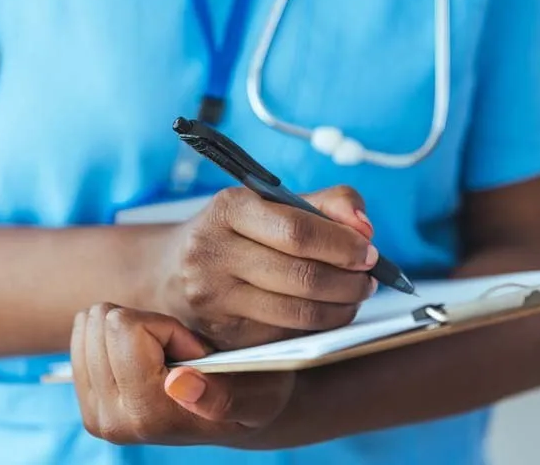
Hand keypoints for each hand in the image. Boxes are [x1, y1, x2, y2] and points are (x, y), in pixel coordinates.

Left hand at [71, 303, 294, 445]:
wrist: (236, 415)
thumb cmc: (253, 392)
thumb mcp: (259, 395)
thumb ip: (224, 395)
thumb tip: (178, 384)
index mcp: (150, 416)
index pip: (126, 328)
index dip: (167, 327)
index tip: (194, 352)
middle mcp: (115, 422)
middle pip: (102, 322)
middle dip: (147, 325)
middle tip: (178, 353)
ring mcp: (96, 417)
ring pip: (89, 324)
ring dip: (132, 330)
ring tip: (164, 356)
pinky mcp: (87, 407)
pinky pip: (83, 335)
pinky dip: (116, 337)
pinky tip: (146, 360)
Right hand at [154, 185, 378, 349]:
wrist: (170, 271)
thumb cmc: (235, 231)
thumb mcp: (269, 203)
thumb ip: (324, 205)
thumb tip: (364, 228)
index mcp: (228, 209)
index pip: (297, 231)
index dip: (343, 245)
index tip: (369, 252)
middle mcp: (213, 253)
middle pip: (303, 276)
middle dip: (350, 282)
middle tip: (369, 279)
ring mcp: (213, 299)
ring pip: (299, 313)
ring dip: (341, 308)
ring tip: (354, 296)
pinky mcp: (222, 334)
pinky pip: (286, 336)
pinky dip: (317, 327)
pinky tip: (324, 312)